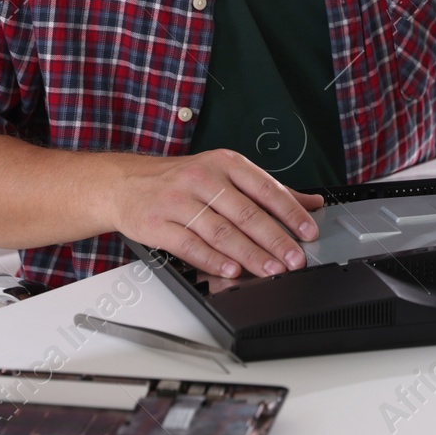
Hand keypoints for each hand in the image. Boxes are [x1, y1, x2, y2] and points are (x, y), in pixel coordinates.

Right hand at [109, 150, 323, 280]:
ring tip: (270, 270)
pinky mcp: (157, 224)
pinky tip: (231, 270)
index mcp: (224, 163)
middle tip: (294, 259)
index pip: (265, 188)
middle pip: (246, 213)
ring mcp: (178, 201)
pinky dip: (213, 260)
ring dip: (249, 254)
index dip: (290, 212)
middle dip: (274, 240)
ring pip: (221, 231)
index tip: (308, 232)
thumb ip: (267, 190)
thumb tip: (311, 201)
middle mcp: (202, 179)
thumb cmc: (180, 180)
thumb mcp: (224, 173)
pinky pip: (190, 246)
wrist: (124, 183)